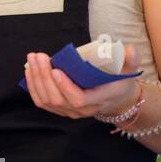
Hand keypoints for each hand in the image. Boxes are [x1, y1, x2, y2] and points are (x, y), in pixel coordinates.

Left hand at [24, 45, 141, 119]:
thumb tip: (130, 49)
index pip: (79, 99)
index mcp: (99, 99)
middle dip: (45, 77)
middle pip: (58, 99)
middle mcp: (83, 110)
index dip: (65, 87)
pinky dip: (33, 87)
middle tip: (39, 57)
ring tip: (33, 59)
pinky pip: (42, 102)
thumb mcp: (129, 71)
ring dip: (36, 79)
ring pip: (47, 101)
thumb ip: (131, 61)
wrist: (115, 100)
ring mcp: (70, 112)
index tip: (56, 69)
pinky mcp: (60, 110)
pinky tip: (29, 71)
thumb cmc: (119, 82)